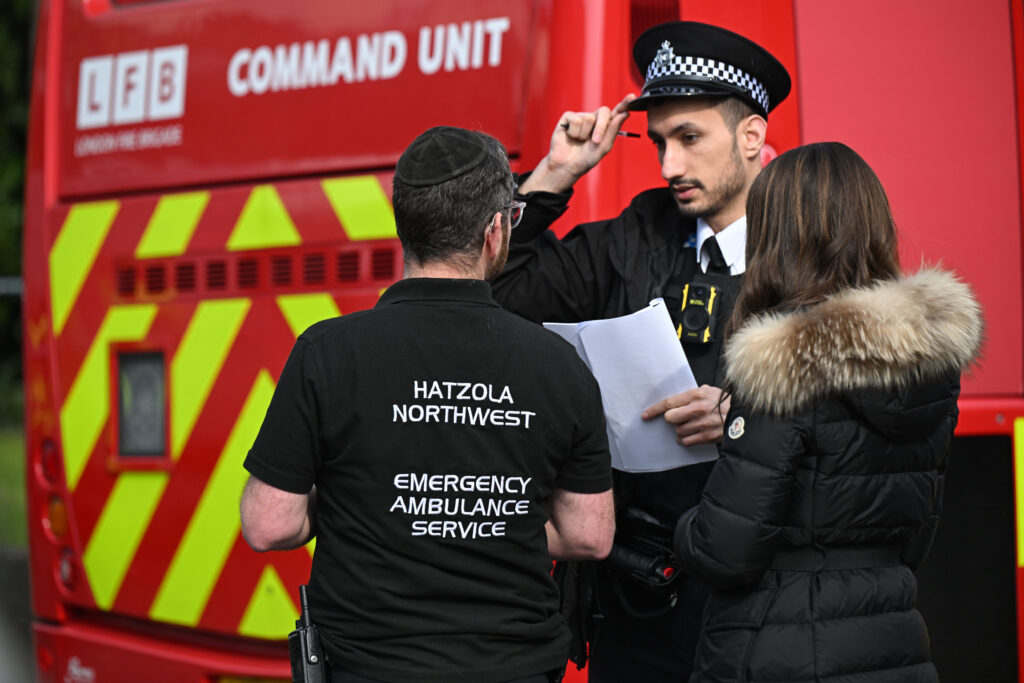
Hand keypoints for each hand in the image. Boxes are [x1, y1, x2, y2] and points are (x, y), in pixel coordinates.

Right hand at [518, 93, 635, 194]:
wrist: (567, 166)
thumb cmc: (585, 159)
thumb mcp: (603, 148)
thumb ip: (613, 131)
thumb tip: (624, 114)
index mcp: (605, 126)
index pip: (616, 112)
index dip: (624, 104)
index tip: (631, 97)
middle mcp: (594, 119)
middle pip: (603, 111)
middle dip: (601, 127)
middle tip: (595, 141)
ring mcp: (581, 116)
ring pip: (588, 118)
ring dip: (584, 134)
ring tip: (579, 141)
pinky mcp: (568, 117)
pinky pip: (576, 120)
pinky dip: (574, 132)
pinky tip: (570, 137)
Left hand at [643, 385, 730, 445]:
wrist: (744, 416)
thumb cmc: (726, 402)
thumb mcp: (709, 391)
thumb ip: (692, 395)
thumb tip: (676, 401)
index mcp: (696, 395)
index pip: (669, 403)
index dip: (654, 410)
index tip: (646, 415)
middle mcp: (697, 409)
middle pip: (670, 418)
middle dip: (672, 419)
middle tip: (678, 418)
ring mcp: (702, 424)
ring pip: (678, 431)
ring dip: (680, 430)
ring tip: (690, 426)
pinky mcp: (707, 437)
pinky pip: (687, 441)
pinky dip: (686, 440)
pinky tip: (691, 435)